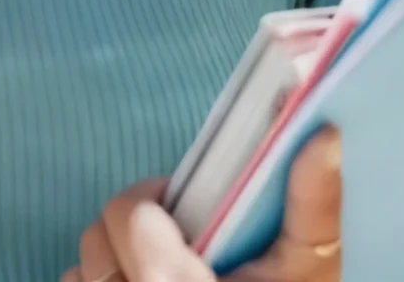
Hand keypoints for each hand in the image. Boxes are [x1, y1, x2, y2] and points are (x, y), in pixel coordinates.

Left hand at [62, 127, 344, 281]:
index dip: (156, 199)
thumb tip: (322, 136)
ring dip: (112, 264)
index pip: (128, 211)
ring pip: (81, 271)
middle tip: (178, 241)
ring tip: (159, 276)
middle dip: (134, 227)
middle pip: (97, 235)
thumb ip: (313, 205)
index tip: (186, 210)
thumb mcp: (308, 273)